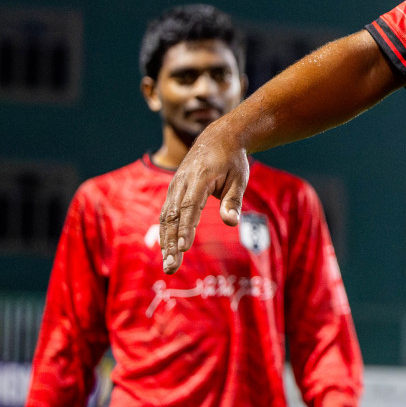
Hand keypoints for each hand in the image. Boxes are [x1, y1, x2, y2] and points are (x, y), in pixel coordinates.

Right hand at [158, 121, 249, 273]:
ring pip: (166, 217)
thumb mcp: (240, 178)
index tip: (183, 248)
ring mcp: (175, 186)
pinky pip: (166, 213)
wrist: (219, 138)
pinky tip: (167, 250)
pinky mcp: (173, 190)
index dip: (185, 228)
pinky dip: (166, 232)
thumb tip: (231, 223)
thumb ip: (234, 201)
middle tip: (171, 267)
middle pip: (173, 216)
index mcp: (199, 177)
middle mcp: (182, 182)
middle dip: (171, 244)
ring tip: (169, 265)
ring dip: (165, 242)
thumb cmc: (233, 161)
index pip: (190, 207)